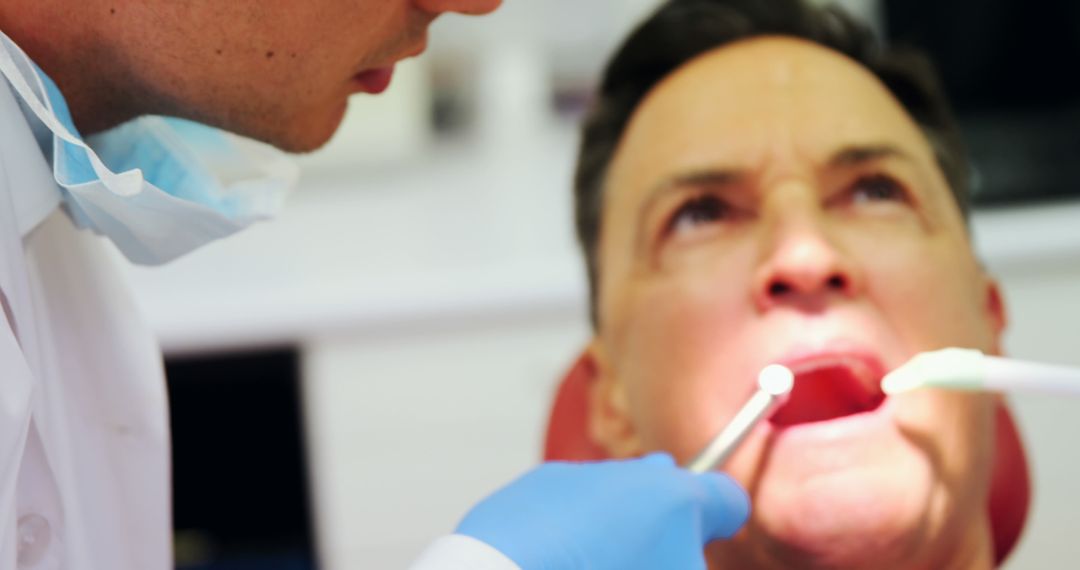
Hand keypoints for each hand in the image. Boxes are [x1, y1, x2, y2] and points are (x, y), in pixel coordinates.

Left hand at [456, 453, 748, 569]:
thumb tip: (683, 556)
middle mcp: (633, 476)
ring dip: (616, 525)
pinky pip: (566, 505)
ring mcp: (581, 478)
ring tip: (597, 566)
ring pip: (615, 495)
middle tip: (653, 558)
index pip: (728, 499)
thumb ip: (691, 562)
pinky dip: (568, 528)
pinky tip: (556, 564)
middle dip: (668, 520)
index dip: (724, 524)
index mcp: (680, 498)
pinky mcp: (534, 489)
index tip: (708, 542)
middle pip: (670, 487)